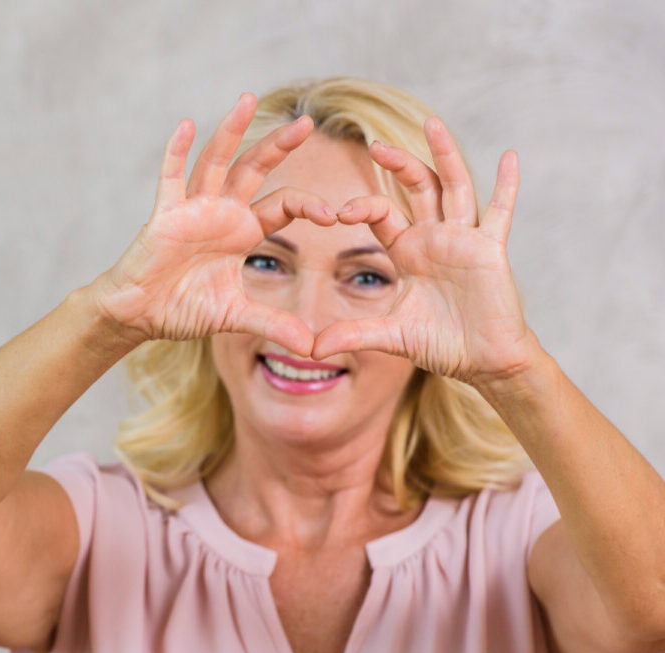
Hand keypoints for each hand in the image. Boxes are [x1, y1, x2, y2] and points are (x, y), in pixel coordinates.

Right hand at [93, 94, 336, 356]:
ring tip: (246, 99)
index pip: (283, 206)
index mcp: (242, 231)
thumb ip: (273, 324)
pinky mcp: (165, 215)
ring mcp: (192, 209)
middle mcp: (221, 212)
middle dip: (279, 146)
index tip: (335, 216)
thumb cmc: (183, 308)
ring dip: (230, 132)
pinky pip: (170, 178)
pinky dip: (175, 152)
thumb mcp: (236, 316)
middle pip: (255, 169)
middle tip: (308, 122)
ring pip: (215, 162)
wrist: (140, 315)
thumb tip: (312, 348)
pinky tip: (186, 124)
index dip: (308, 206)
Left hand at [312, 117, 538, 384]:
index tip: (339, 213)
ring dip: (444, 155)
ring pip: (454, 187)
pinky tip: (510, 156)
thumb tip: (311, 350)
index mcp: (408, 251)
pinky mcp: (491, 249)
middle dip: (397, 164)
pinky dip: (507, 185)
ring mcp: (464, 239)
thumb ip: (353, 336)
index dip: (362, 207)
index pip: (382, 214)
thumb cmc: (441, 344)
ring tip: (431, 123)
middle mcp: (435, 237)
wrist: (482, 360)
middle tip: (374, 144)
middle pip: (415, 188)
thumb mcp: (390, 337)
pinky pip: (501, 212)